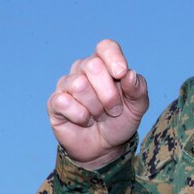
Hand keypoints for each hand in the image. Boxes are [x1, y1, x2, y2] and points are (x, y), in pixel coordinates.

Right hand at [47, 39, 149, 169]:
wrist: (105, 147)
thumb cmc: (120, 119)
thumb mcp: (138, 106)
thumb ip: (138, 88)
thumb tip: (130, 74)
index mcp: (105, 63)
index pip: (105, 47)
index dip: (113, 58)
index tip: (121, 74)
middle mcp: (83, 69)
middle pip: (93, 65)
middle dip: (109, 93)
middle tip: (114, 109)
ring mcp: (67, 84)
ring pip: (79, 84)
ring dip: (95, 107)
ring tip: (98, 115)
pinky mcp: (54, 102)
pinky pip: (65, 102)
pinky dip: (80, 116)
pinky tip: (84, 120)